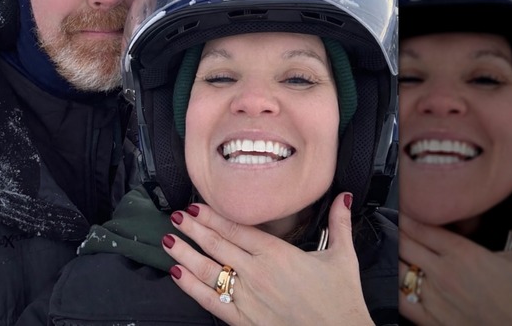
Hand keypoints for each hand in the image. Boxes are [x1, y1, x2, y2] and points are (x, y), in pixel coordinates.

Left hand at [163, 192, 372, 325]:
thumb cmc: (341, 300)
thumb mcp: (343, 257)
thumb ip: (339, 224)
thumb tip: (343, 197)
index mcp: (277, 253)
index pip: (237, 228)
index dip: (213, 216)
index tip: (196, 206)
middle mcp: (257, 272)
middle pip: (217, 244)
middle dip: (193, 229)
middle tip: (176, 216)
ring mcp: (247, 296)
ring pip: (207, 269)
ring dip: (185, 253)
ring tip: (168, 240)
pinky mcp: (243, 320)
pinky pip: (209, 301)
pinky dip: (190, 286)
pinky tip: (176, 273)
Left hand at [399, 192, 511, 325]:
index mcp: (463, 253)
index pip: (421, 226)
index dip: (406, 214)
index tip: (400, 206)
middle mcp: (443, 272)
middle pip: (403, 243)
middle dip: (394, 231)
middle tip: (387, 223)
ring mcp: (434, 297)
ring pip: (396, 268)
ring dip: (391, 256)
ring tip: (386, 247)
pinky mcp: (430, 320)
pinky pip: (398, 300)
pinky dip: (390, 286)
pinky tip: (390, 278)